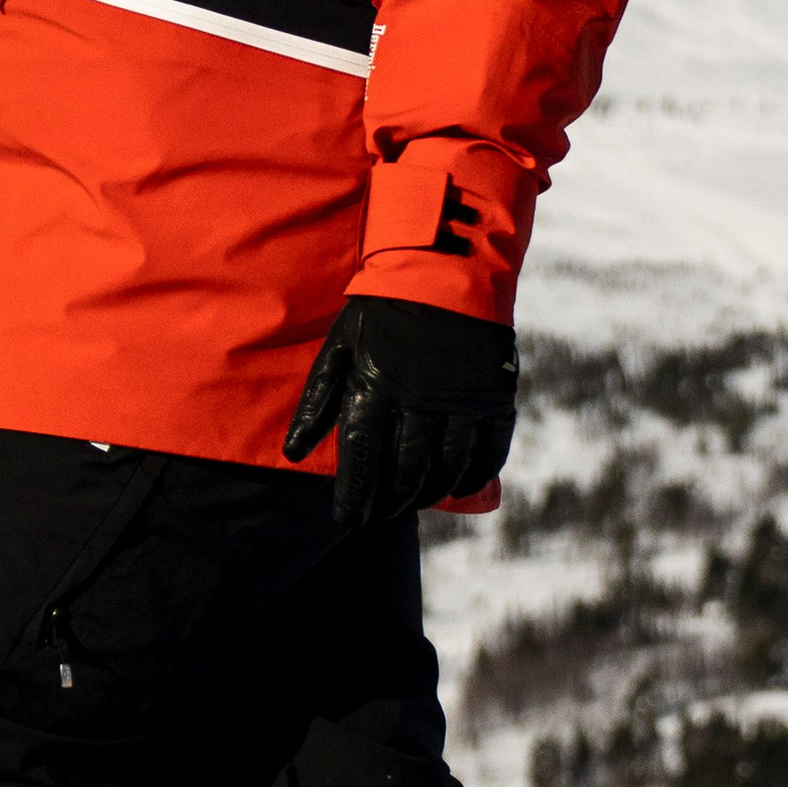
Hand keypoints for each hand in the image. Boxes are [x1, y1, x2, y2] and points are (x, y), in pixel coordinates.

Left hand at [282, 294, 518, 539]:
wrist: (444, 267)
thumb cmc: (382, 309)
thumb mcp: (340, 346)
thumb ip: (317, 401)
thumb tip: (293, 453)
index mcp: (376, 388)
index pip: (362, 461)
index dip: (354, 497)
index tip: (348, 519)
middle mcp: (419, 401)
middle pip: (405, 473)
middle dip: (389, 502)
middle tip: (380, 516)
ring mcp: (461, 400)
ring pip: (446, 468)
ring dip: (428, 493)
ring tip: (414, 502)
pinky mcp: (494, 395)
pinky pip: (489, 451)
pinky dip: (475, 475)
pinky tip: (460, 486)